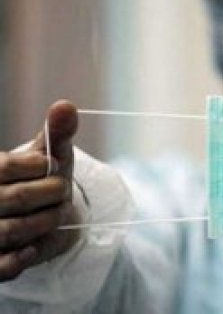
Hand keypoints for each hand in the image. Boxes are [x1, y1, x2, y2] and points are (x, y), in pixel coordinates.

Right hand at [0, 100, 80, 280]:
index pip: (9, 166)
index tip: (53, 168)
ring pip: (11, 231)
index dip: (42, 167)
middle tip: (61, 194)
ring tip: (55, 215)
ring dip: (46, 223)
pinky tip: (34, 245)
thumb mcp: (52, 156)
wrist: (44, 217)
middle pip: (15, 198)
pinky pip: (3, 266)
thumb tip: (66, 106)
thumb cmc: (43, 181)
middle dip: (51, 196)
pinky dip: (24, 257)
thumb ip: (58, 132)